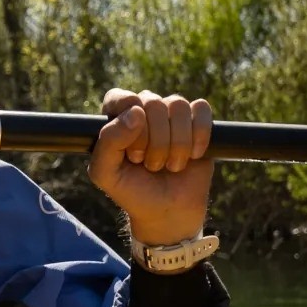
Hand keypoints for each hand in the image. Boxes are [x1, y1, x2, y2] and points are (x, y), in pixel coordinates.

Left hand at [88, 88, 213, 244]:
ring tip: (168, 164)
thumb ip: (108, 142)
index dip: (128, 117)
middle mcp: (143, 112)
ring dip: (176, 144)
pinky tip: (192, 155)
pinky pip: (201, 109)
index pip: (119, 97)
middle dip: (153, 141)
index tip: (132, 146)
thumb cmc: (131, 190)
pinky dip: (198, 136)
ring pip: (177, 105)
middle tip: (149, 164)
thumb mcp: (105, 173)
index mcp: (116, 119)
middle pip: (152, 102)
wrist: (167, 210)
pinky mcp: (197, 122)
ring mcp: (170, 116)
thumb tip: (135, 112)